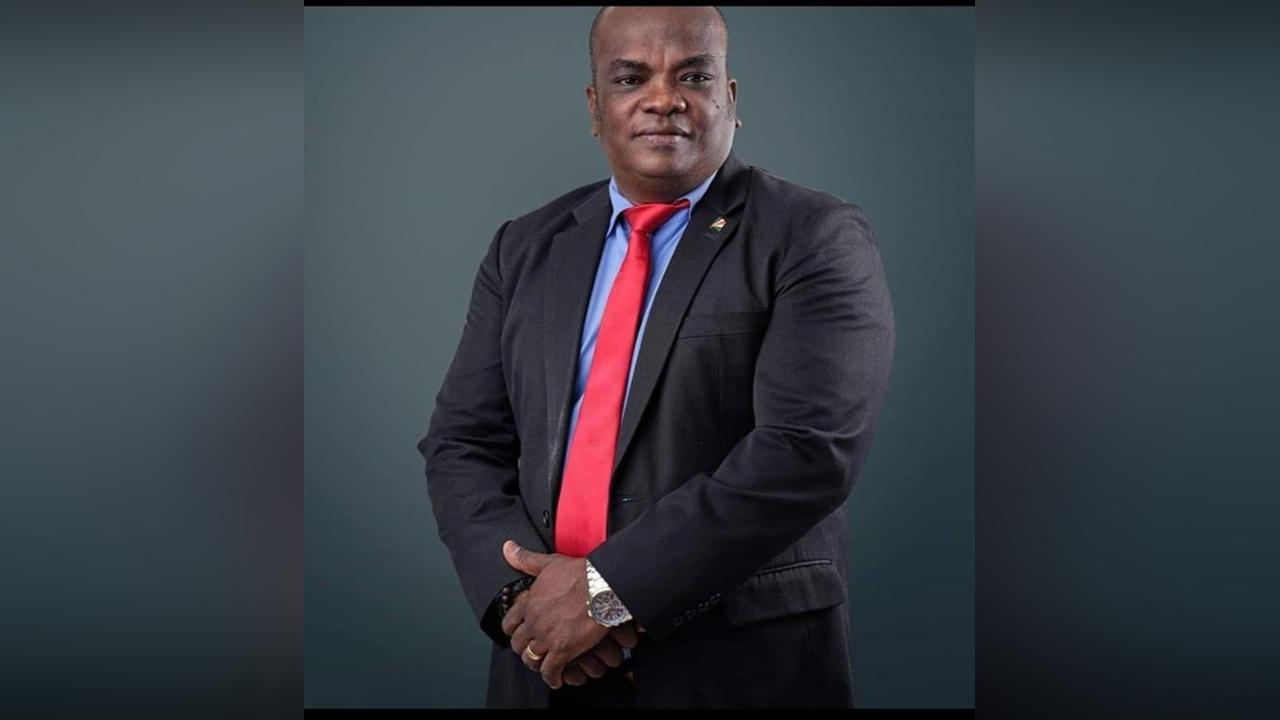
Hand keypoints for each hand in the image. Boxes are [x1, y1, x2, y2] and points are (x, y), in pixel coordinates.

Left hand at [499, 540, 612, 688]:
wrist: (602, 586)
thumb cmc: (579, 573)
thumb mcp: (549, 563)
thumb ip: (526, 559)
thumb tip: (507, 547)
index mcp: (529, 602)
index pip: (510, 622)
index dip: (513, 630)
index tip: (518, 633)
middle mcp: (534, 621)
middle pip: (519, 643)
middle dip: (524, 649)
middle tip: (531, 650)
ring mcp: (546, 637)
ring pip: (531, 658)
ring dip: (536, 664)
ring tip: (543, 666)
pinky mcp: (563, 650)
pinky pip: (550, 670)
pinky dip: (552, 677)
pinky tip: (556, 679)